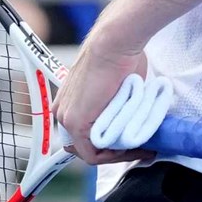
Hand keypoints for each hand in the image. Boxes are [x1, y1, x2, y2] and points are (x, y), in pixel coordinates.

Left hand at [54, 35, 150, 165]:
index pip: (84, 137)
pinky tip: (133, 148)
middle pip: (86, 146)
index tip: (130, 144)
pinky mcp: (75, 123)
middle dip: (114, 151)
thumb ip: (113, 108)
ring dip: (117, 154)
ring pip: (90, 152)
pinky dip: (114, 156)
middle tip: (137, 148)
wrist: (113, 46)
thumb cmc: (118, 61)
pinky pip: (92, 154)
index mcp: (68, 103)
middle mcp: (63, 111)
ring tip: (139, 148)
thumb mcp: (113, 90)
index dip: (109, 145)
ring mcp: (66, 118)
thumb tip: (127, 122)